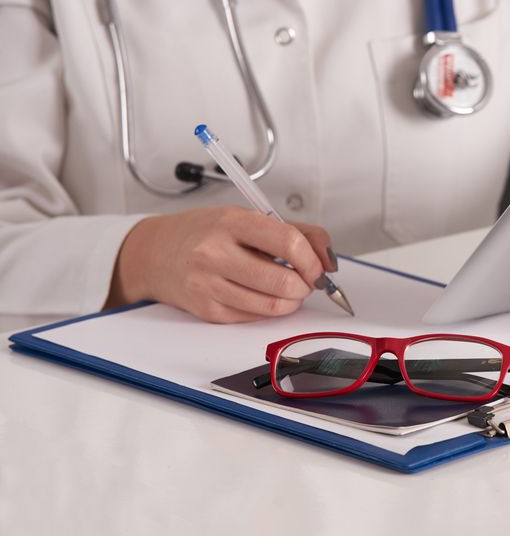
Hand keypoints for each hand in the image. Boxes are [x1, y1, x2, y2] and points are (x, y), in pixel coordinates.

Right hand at [106, 206, 336, 322]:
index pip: (289, 243)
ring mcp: (208, 285)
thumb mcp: (247, 217)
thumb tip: (329, 258)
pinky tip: (264, 296)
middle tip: (306, 280)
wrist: (155, 253)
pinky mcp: (207, 311)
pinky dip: (269, 310)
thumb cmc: (206, 232)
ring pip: (272, 306)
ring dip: (291, 301)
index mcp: (231, 222)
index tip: (317, 265)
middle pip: (283, 281)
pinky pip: (254, 318)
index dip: (313, 259)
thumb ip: (296, 231)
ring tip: (288, 289)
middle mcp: (215, 253)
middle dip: (306, 285)